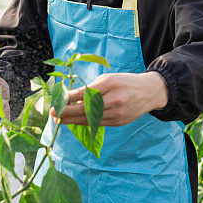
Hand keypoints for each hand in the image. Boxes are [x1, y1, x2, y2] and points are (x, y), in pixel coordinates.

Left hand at [51, 71, 167, 126]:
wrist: (149, 92)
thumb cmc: (125, 82)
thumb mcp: (108, 78)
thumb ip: (91, 88)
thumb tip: (72, 98)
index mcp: (110, 84)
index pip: (85, 93)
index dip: (69, 98)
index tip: (57, 101)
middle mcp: (114, 99)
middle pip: (86, 109)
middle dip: (67, 112)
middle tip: (54, 114)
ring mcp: (117, 113)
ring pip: (90, 119)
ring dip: (73, 120)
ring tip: (60, 120)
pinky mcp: (119, 122)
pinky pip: (98, 124)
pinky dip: (85, 123)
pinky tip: (75, 121)